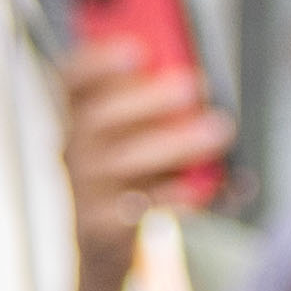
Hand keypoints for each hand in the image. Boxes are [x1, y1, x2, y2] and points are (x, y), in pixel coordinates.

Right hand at [57, 38, 226, 252]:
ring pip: (120, 163)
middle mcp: (74, 150)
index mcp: (79, 118)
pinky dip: (174, 196)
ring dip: (173, 142)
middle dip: (146, 99)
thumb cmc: (136, 171)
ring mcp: (84, 190)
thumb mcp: (139, 133)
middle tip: (192, 85)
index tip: (134, 49)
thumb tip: (193, 69)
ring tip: (218, 128)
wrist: (105, 241)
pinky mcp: (102, 226)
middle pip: (96, 119)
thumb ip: (155, 101)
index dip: (96, 62)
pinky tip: (203, 186)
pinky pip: (138, 211)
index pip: (72, 82)